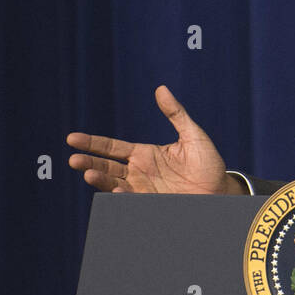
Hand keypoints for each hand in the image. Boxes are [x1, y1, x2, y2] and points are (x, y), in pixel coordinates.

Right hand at [66, 85, 240, 194]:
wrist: (222, 191)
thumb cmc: (208, 164)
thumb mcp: (193, 136)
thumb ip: (176, 114)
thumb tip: (161, 89)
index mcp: (144, 155)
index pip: (111, 147)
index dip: (92, 143)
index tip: (72, 139)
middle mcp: (139, 173)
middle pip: (107, 167)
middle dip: (89, 163)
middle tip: (74, 160)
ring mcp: (143, 190)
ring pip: (114, 185)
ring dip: (101, 181)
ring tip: (89, 174)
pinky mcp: (151, 205)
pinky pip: (132, 201)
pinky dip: (123, 197)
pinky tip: (118, 191)